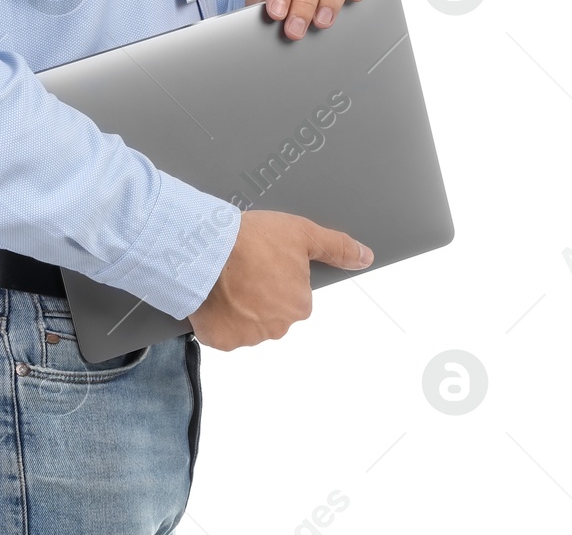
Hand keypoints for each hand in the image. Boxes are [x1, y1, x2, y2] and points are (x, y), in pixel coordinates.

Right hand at [188, 209, 371, 350]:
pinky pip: (220, 332)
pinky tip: (210, 297)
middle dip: (256, 293)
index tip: (259, 260)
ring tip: (221, 277)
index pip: (290, 294)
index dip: (273, 274)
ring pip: (245, 322)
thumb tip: (365, 257)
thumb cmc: (251, 240)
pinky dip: (215, 318)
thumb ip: (336, 247)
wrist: (205, 250)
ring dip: (236, 305)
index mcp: (299, 305)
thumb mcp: (301, 232)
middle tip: (239, 268)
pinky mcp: (220, 340)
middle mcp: (278, 327)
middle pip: (268, 310)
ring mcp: (248, 337)